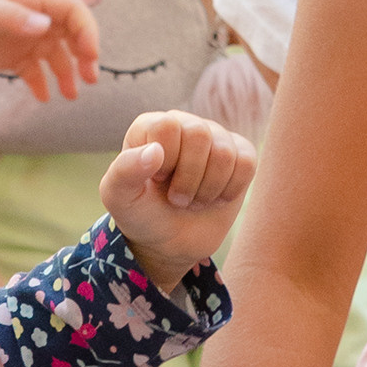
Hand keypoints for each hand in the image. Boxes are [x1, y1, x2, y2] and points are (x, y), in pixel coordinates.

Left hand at [0, 0, 99, 102]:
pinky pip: (30, 69)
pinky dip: (40, 83)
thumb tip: (45, 27)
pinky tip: (44, 98)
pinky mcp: (2, 53)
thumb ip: (10, 17)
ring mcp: (15, 35)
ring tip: (72, 95)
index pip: (70, 9)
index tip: (90, 56)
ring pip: (52, 54)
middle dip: (84, 54)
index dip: (86, 30)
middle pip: (68, 32)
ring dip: (66, 72)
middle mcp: (27, 14)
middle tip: (90, 79)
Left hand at [99, 110, 254, 289]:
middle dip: (188, 178)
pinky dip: (230, 190)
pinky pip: (246, 164)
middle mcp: (184, 124)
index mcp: (151, 127)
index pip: (168, 126)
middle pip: (200, 134)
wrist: (169, 242)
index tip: (157, 180)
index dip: (166, 160)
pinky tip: (215, 198)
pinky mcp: (240, 155)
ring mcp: (215, 138)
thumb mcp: (119, 198)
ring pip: (225, 152)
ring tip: (193, 200)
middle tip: (176, 199)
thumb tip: (155, 151)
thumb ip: (125, 171)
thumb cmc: (141, 215)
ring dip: (207, 189)